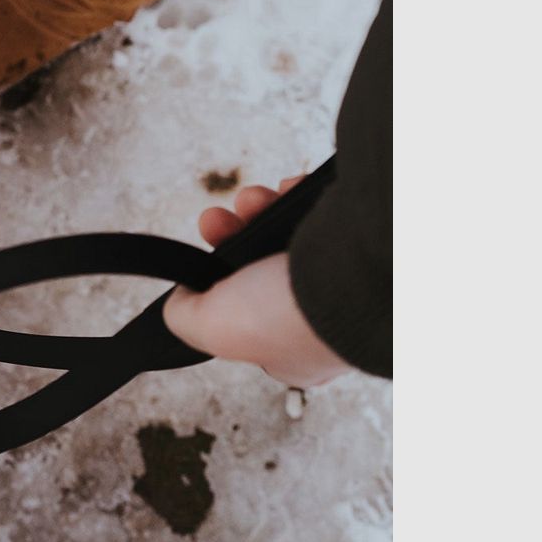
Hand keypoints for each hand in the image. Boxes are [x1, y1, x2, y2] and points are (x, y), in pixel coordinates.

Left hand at [163, 177, 351, 387]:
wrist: (363, 271)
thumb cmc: (298, 312)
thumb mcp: (219, 329)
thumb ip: (190, 321)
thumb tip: (179, 306)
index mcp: (297, 350)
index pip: (249, 319)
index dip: (219, 287)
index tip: (203, 267)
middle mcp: (324, 315)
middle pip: (259, 265)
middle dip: (234, 233)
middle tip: (218, 220)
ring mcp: (345, 275)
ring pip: (286, 233)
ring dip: (259, 209)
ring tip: (254, 200)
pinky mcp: (361, 237)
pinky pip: (321, 208)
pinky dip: (299, 194)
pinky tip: (291, 191)